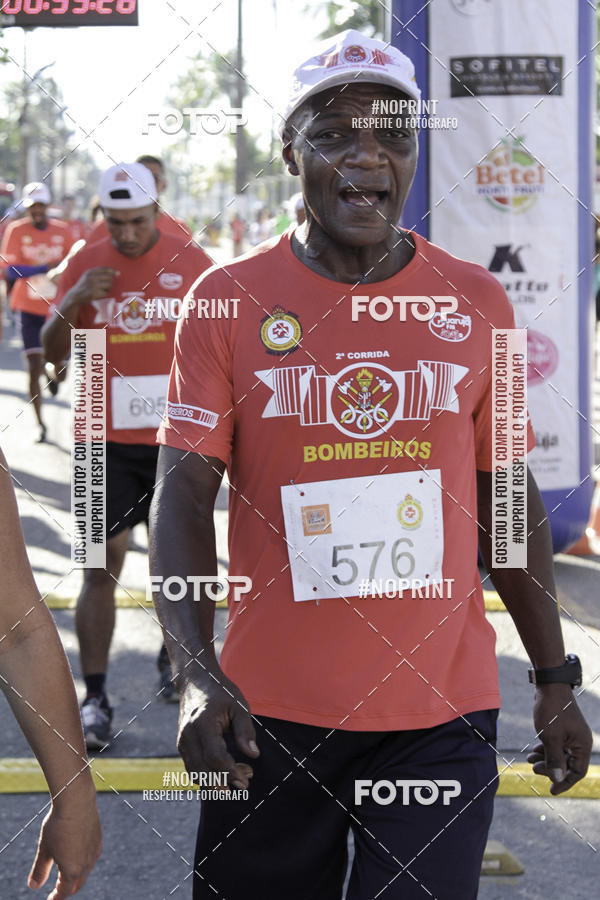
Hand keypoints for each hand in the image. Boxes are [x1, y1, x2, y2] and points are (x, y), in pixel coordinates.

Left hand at [28, 796, 101, 897]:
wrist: (76, 801)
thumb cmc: (57, 825)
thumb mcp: (45, 848)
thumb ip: (39, 870)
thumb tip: (33, 886)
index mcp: (72, 870)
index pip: (64, 892)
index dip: (56, 897)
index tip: (50, 898)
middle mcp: (86, 864)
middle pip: (77, 884)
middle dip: (67, 889)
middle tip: (58, 890)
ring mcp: (94, 852)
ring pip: (86, 871)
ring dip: (76, 876)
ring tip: (67, 872)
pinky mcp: (98, 840)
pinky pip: (92, 858)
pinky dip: (84, 863)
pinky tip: (78, 855)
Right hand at [71, 267, 117, 304]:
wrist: (75, 296)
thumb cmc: (84, 285)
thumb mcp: (88, 276)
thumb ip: (98, 273)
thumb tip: (116, 272)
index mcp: (89, 272)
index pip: (105, 269)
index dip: (113, 270)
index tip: (118, 273)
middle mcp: (91, 277)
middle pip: (109, 277)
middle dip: (110, 281)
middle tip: (106, 285)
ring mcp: (93, 285)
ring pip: (109, 285)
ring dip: (108, 288)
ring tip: (102, 289)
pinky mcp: (94, 293)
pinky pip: (106, 293)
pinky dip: (105, 294)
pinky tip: (100, 294)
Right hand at [177, 672, 259, 789]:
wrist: (195, 682)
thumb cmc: (220, 692)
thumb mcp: (238, 705)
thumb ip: (246, 730)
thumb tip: (253, 754)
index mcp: (203, 723)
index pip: (215, 756)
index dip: (230, 772)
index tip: (246, 779)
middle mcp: (188, 735)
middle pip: (203, 770)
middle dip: (224, 782)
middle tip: (246, 781)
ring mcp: (182, 741)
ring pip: (195, 773)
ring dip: (216, 782)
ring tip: (239, 775)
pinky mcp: (182, 746)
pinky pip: (193, 768)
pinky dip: (208, 776)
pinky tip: (225, 772)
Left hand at [528, 684, 592, 794]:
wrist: (549, 685)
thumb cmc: (552, 710)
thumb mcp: (551, 738)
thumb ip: (554, 760)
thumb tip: (557, 779)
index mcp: (583, 745)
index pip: (577, 772)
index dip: (565, 782)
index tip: (552, 790)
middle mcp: (580, 741)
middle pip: (567, 764)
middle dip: (551, 769)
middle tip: (534, 769)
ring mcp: (571, 734)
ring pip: (559, 754)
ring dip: (545, 759)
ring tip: (530, 761)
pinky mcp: (562, 729)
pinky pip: (556, 745)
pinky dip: (545, 750)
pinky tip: (533, 752)